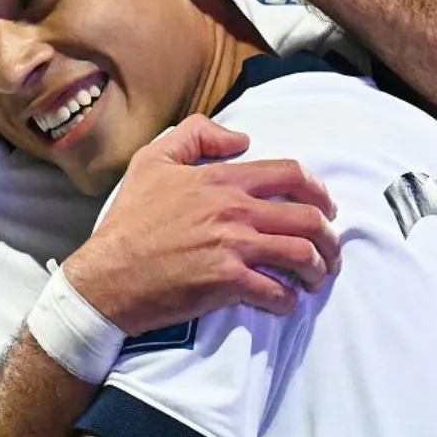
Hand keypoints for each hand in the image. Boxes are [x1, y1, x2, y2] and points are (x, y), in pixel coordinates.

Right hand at [60, 114, 340, 335]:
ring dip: (317, 269)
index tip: (327, 207)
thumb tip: (241, 139)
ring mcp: (233, 247)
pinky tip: (285, 301)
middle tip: (330, 251)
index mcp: (221, 180)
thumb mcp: (151, 161)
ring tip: (315, 278)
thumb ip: (196, 135)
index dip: (319, 190)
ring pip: (301, 255)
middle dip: (329, 237)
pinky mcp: (227, 283)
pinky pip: (277, 292)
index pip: (290, 174)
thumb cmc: (128, 222)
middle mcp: (234, 210)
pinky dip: (289, 300)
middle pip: (307, 218)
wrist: (107, 276)